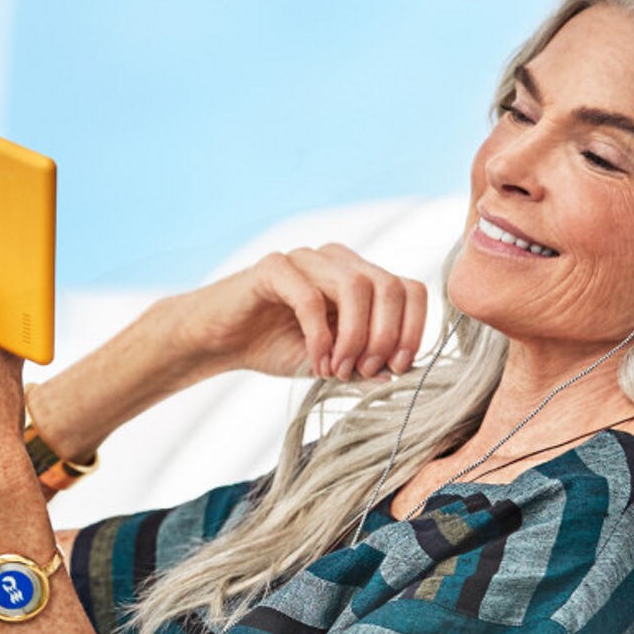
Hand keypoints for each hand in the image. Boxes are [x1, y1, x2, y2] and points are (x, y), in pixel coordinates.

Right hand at [175, 245, 427, 381]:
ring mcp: (308, 258)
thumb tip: (402, 375)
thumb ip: (365, 366)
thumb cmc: (276, 348)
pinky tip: (316, 362)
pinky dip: (320, 337)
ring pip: (356, 287)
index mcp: (361, 278)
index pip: (410, 289)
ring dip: (355, 337)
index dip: (413, 330)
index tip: (397, 368)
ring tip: (338, 371)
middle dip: (385, 337)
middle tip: (367, 372)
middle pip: (390, 286)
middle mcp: (340, 261)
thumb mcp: (332, 364)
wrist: (220, 342)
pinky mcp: (275, 266)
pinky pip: (310, 297)